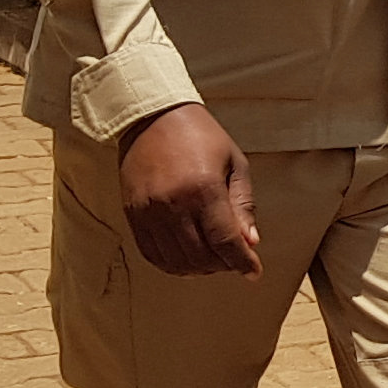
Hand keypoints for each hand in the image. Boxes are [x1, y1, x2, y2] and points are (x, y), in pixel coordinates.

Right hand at [117, 103, 261, 278]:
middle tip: (233, 259)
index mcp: (204, 188)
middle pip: (201, 257)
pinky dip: (172, 264)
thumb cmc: (200, 135)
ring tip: (211, 259)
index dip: (242, 262)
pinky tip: (186, 258)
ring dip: (198, 269)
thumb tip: (250, 242)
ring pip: (176, 261)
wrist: (154, 115)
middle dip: (223, 265)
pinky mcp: (134, 214)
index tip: (254, 271)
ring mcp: (150, 211)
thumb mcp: (234, 162)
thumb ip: (243, 205)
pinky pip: (152, 254)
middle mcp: (174, 204)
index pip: (225, 242)